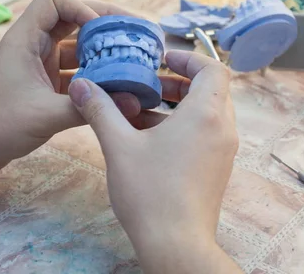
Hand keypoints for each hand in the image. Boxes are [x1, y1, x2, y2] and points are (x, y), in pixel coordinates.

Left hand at [0, 0, 140, 171]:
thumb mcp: (44, 115)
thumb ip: (87, 107)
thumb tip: (133, 102)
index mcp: (26, 38)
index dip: (81, 6)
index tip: (101, 31)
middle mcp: (34, 44)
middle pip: (73, 17)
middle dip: (105, 24)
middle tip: (138, 34)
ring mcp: (41, 63)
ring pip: (78, 45)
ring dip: (103, 51)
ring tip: (135, 59)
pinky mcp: (46, 82)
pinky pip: (77, 70)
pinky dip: (95, 74)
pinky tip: (118, 85)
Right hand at [68, 51, 240, 272]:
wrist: (175, 245)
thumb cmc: (150, 192)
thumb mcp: (119, 145)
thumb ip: (100, 110)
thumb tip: (81, 85)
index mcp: (206, 114)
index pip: (213, 68)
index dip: (189, 58)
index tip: (162, 59)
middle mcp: (223, 129)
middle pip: (210, 89)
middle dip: (178, 82)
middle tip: (148, 83)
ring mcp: (223, 151)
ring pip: (206, 113)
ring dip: (178, 106)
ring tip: (141, 110)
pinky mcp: (217, 169)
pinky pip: (205, 134)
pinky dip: (182, 126)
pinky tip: (148, 139)